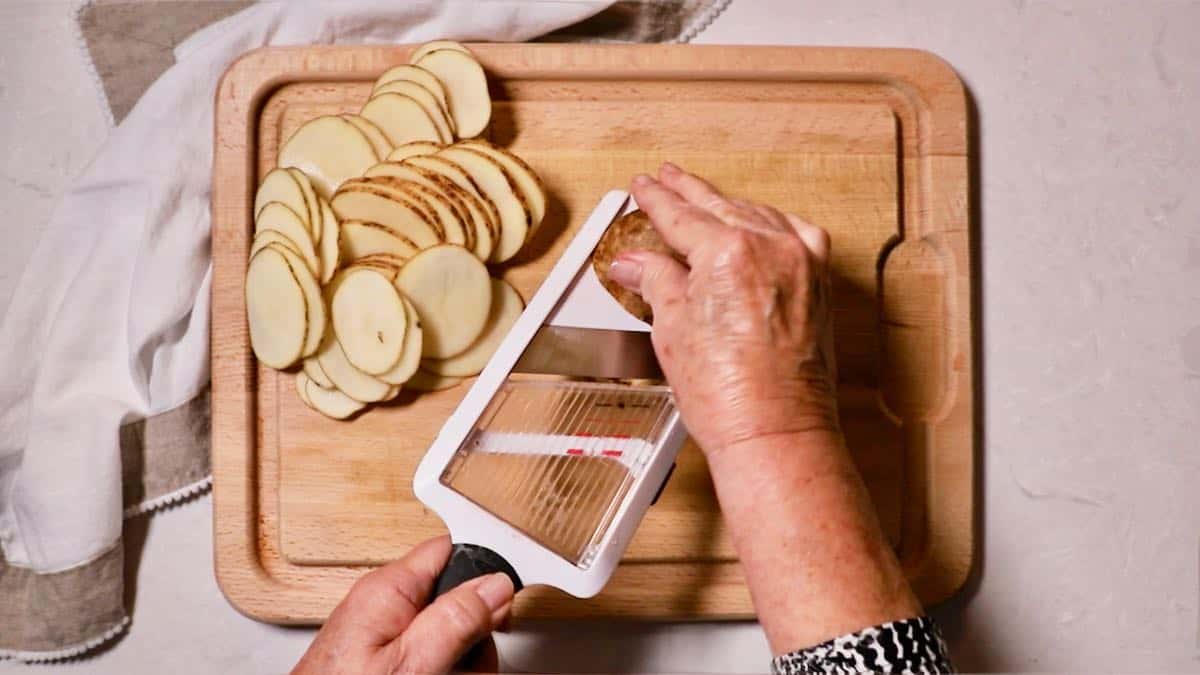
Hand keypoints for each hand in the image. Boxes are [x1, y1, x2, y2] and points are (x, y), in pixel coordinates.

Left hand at [293, 536, 513, 674]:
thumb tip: (495, 584)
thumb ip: (455, 619)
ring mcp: (383, 633)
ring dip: (463, 660)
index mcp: (389, 589)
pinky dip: (444, 669)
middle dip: (475, 633)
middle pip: (455, 597)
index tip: (502, 605)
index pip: (450, 549)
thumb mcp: (413, 663)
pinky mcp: (382, 657)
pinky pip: (429, 652)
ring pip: (448, 631)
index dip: (483, 572)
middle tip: (469, 665)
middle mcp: (384, 603)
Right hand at [608, 163, 838, 457]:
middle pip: (720, 207)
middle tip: (666, 180)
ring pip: (757, 215)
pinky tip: (758, 224)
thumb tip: (634, 262)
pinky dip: (770, 225)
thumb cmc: (730, 395)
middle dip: (688, 193)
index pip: (681, 215)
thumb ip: (655, 280)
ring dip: (727, 206)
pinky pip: (793, 235)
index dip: (656, 200)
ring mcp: (801, 264)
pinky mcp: (818, 284)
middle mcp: (771, 247)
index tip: (643, 187)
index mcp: (729, 251)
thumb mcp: (672, 328)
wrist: (776, 432)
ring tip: (703, 200)